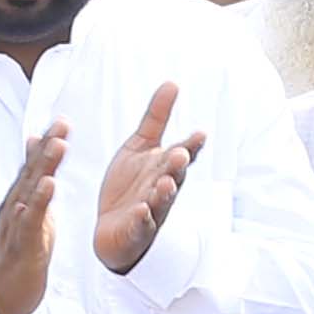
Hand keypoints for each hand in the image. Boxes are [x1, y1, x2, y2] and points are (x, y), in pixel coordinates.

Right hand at [0, 119, 68, 313]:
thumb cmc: (15, 256)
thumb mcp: (31, 219)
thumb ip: (35, 191)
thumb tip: (40, 169)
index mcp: (20, 202)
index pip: (35, 168)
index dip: (48, 144)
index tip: (62, 121)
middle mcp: (14, 208)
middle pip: (32, 172)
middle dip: (48, 146)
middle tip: (62, 123)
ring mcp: (15, 226)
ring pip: (30, 190)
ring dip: (44, 166)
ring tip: (58, 144)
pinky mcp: (21, 245)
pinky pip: (29, 220)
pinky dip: (38, 201)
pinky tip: (48, 185)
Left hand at [90, 83, 201, 277]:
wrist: (114, 228)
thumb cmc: (131, 185)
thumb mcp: (140, 146)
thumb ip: (156, 118)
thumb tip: (172, 83)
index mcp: (164, 167)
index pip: (182, 154)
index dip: (191, 146)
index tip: (199, 134)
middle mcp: (162, 188)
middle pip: (173, 176)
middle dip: (177, 166)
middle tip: (180, 154)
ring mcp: (151, 210)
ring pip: (161, 201)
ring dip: (164, 193)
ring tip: (165, 184)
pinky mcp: (135, 229)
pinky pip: (140, 225)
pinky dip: (142, 219)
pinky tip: (141, 211)